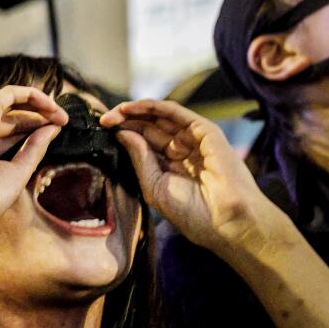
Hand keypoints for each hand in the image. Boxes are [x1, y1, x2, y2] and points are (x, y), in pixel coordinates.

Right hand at [0, 85, 65, 233]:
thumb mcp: (17, 170)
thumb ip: (34, 148)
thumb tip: (54, 128)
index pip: (3, 133)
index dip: (29, 131)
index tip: (52, 135)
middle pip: (8, 118)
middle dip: (36, 119)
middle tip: (62, 124)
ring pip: (10, 103)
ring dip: (39, 107)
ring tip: (62, 117)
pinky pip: (12, 93)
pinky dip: (34, 96)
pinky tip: (53, 107)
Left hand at [100, 99, 290, 259]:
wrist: (228, 220)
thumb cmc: (195, 213)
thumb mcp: (156, 187)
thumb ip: (140, 159)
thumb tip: (122, 133)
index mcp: (172, 167)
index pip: (144, 145)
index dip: (124, 136)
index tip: (101, 134)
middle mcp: (182, 151)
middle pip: (150, 128)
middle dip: (125, 122)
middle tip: (102, 120)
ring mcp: (194, 140)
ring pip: (160, 117)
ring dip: (136, 111)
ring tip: (114, 113)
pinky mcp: (205, 131)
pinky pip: (175, 112)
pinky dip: (153, 106)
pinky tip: (132, 108)